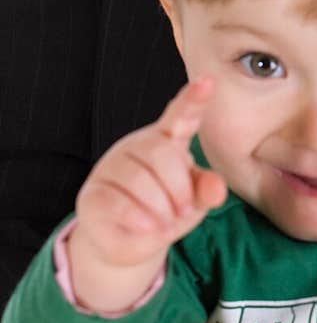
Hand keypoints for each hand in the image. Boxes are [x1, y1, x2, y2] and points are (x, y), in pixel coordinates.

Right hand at [68, 79, 226, 312]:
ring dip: (159, 209)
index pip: (180, 115)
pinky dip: (137, 218)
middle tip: (183, 211)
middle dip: (178, 189)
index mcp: (167, 140)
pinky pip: (116, 201)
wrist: (126, 240)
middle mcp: (137, 146)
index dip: (193, 100)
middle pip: (161, 155)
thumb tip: (217, 189)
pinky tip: (148, 227)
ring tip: (164, 223)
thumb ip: (206, 190)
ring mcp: (111, 167)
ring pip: (138, 179)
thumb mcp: (193, 202)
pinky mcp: (92, 194)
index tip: (207, 82)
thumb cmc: (165, 210)